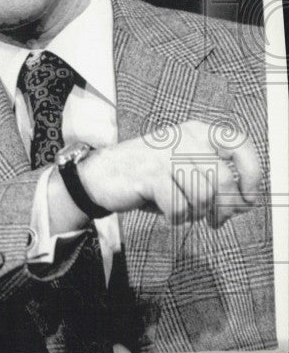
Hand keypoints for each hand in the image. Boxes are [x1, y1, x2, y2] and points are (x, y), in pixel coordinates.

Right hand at [79, 120, 260, 227]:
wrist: (100, 176)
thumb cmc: (147, 176)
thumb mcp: (184, 169)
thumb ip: (214, 178)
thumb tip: (244, 202)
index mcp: (196, 132)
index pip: (238, 144)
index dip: (252, 172)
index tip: (247, 196)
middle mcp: (184, 138)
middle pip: (224, 180)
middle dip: (223, 208)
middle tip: (215, 220)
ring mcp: (166, 154)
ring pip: (204, 196)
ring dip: (196, 214)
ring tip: (182, 212)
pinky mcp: (151, 174)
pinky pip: (181, 207)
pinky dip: (176, 218)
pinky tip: (166, 212)